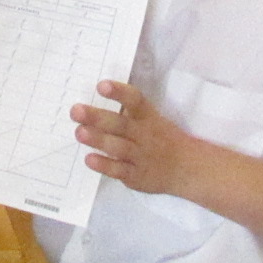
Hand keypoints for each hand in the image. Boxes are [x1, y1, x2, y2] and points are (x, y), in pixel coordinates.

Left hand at [72, 80, 195, 195]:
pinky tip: (89, 159)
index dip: (119, 93)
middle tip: (75, 111)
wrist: (187, 168)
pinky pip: (120, 170)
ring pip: (118, 147)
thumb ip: (129, 112)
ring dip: (98, 140)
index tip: (101, 86)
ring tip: (79, 132)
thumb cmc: (162, 138)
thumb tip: (94, 104)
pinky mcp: (137, 176)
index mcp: (148, 117)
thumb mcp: (152, 119)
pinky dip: (105, 165)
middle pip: (120, 124)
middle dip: (97, 117)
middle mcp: (145, 135)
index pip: (135, 101)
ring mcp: (141, 156)